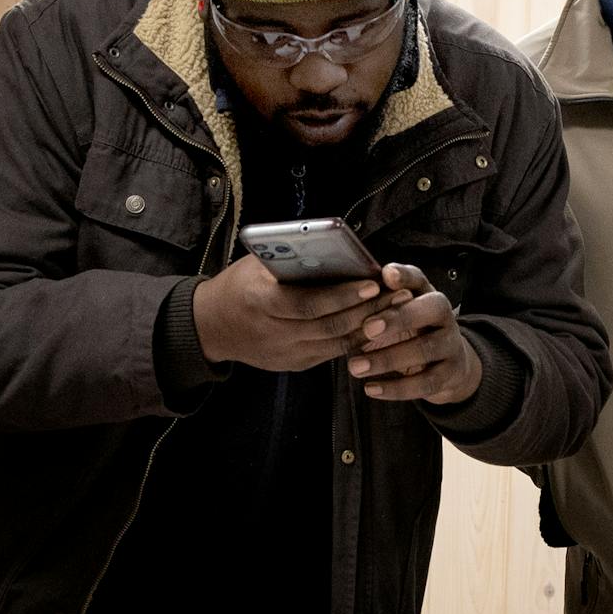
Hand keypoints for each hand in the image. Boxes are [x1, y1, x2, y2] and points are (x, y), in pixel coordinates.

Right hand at [192, 254, 408, 371]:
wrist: (213, 326)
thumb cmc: (240, 285)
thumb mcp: (256, 266)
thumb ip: (290, 261)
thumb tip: (335, 249)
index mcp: (260, 302)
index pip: (309, 304)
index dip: (342, 297)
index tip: (372, 285)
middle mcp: (273, 333)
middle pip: (329, 327)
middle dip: (368, 311)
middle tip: (399, 295)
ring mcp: (285, 354)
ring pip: (336, 344)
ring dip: (370, 326)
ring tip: (396, 308)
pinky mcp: (295, 364)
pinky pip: (333, 354)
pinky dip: (357, 339)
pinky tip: (378, 324)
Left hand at [347, 263, 483, 404]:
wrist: (450, 363)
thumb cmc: (414, 330)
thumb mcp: (400, 313)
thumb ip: (381, 299)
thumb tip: (355, 288)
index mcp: (429, 295)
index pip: (420, 280)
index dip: (405, 277)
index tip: (386, 277)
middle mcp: (446, 316)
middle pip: (431, 310)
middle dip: (399, 318)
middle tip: (367, 328)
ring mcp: (451, 346)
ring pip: (425, 349)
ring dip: (388, 359)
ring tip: (355, 367)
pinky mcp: (450, 375)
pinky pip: (425, 383)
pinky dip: (396, 388)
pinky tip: (370, 389)